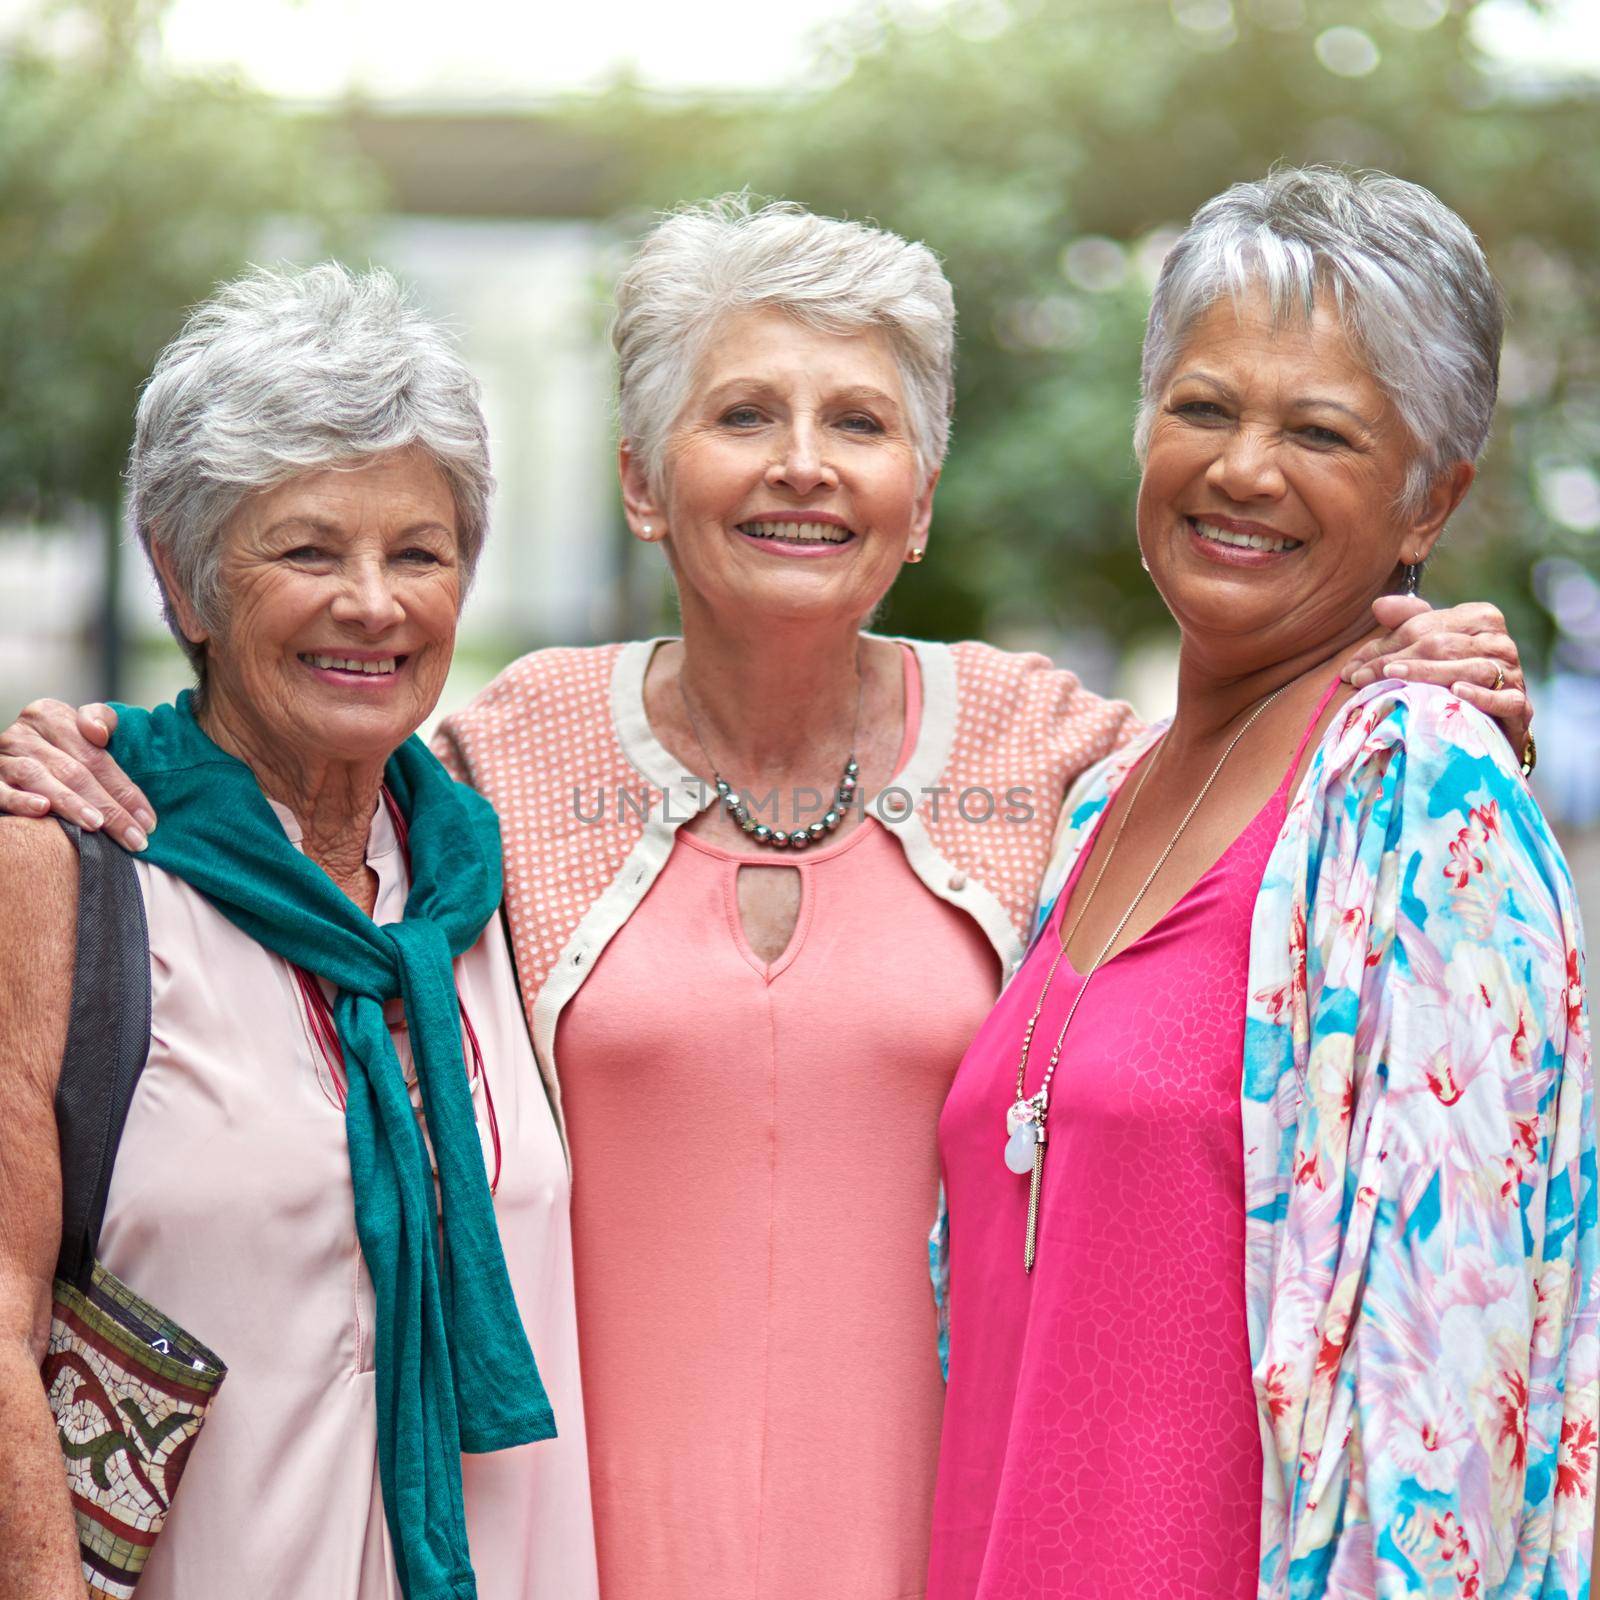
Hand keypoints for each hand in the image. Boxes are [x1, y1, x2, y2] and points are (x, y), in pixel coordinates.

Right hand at [0, 701, 153, 849]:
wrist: (21, 752)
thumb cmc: (61, 747)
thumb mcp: (81, 727)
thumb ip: (99, 720)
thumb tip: (100, 734)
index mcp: (50, 716)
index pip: (96, 756)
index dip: (125, 789)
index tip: (148, 820)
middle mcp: (24, 734)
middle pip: (74, 771)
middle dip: (108, 808)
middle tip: (133, 837)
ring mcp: (3, 758)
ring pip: (39, 778)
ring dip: (70, 803)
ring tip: (95, 824)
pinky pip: (1, 790)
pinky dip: (21, 801)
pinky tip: (42, 810)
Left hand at [1343, 596, 1531, 754]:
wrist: (1494, 724)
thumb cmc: (1454, 678)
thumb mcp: (1431, 646)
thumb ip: (1407, 624)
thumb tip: (1378, 605)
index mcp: (1480, 618)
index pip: (1424, 627)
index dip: (1385, 646)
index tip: (1352, 666)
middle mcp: (1499, 642)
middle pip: (1441, 646)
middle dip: (1395, 662)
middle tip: (1360, 678)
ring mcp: (1513, 673)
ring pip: (1467, 669)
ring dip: (1427, 674)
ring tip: (1392, 679)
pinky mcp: (1521, 705)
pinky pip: (1504, 699)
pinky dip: (1481, 696)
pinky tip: (1456, 691)